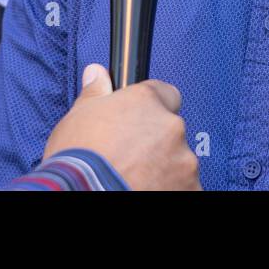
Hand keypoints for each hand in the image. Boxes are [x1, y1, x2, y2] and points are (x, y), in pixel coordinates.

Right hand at [43, 63, 200, 189]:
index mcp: (145, 102)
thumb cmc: (79, 159)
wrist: (85, 194)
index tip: (139, 122)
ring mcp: (183, 161)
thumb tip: (97, 73)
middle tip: (130, 157)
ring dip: (163, 167)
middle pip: (171, 130)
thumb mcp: (77, 118)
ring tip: (134, 179)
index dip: (152, 108)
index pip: (166, 94)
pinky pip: (184, 185)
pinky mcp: (191, 188)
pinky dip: (169, 188)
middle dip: (156, 141)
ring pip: (178, 160)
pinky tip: (144, 190)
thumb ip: (95, 93)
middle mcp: (170, 127)